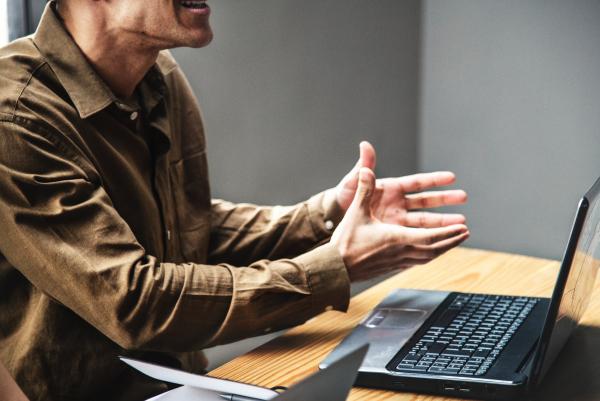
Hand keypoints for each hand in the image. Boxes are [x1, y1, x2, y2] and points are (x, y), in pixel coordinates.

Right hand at [331, 167, 469, 281]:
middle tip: (465, 233)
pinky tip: (430, 254)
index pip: (430, 236)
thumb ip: (364, 189)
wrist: (335, 268)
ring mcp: (397, 261)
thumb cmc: (345, 241)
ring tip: (453, 242)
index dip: (448, 232)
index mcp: (396, 237)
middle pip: (434, 247)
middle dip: (451, 240)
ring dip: (443, 249)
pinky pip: (417, 262)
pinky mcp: (392, 267)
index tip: (462, 228)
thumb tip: (367, 169)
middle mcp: (401, 251)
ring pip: (427, 256)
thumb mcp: (356, 212)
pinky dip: (429, 256)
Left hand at [334, 141, 467, 227]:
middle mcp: (398, 203)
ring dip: (443, 222)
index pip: (417, 182)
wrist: (336, 218)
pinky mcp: (395, 233)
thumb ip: (363, 168)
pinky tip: (444, 241)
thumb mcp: (353, 183)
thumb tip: (365, 145)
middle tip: (464, 198)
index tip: (452, 177)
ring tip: (462, 225)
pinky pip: (415, 235)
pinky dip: (430, 237)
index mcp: (392, 188)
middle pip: (426, 201)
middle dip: (446, 200)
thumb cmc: (344, 197)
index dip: (434, 180)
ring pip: (425, 221)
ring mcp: (398, 219)